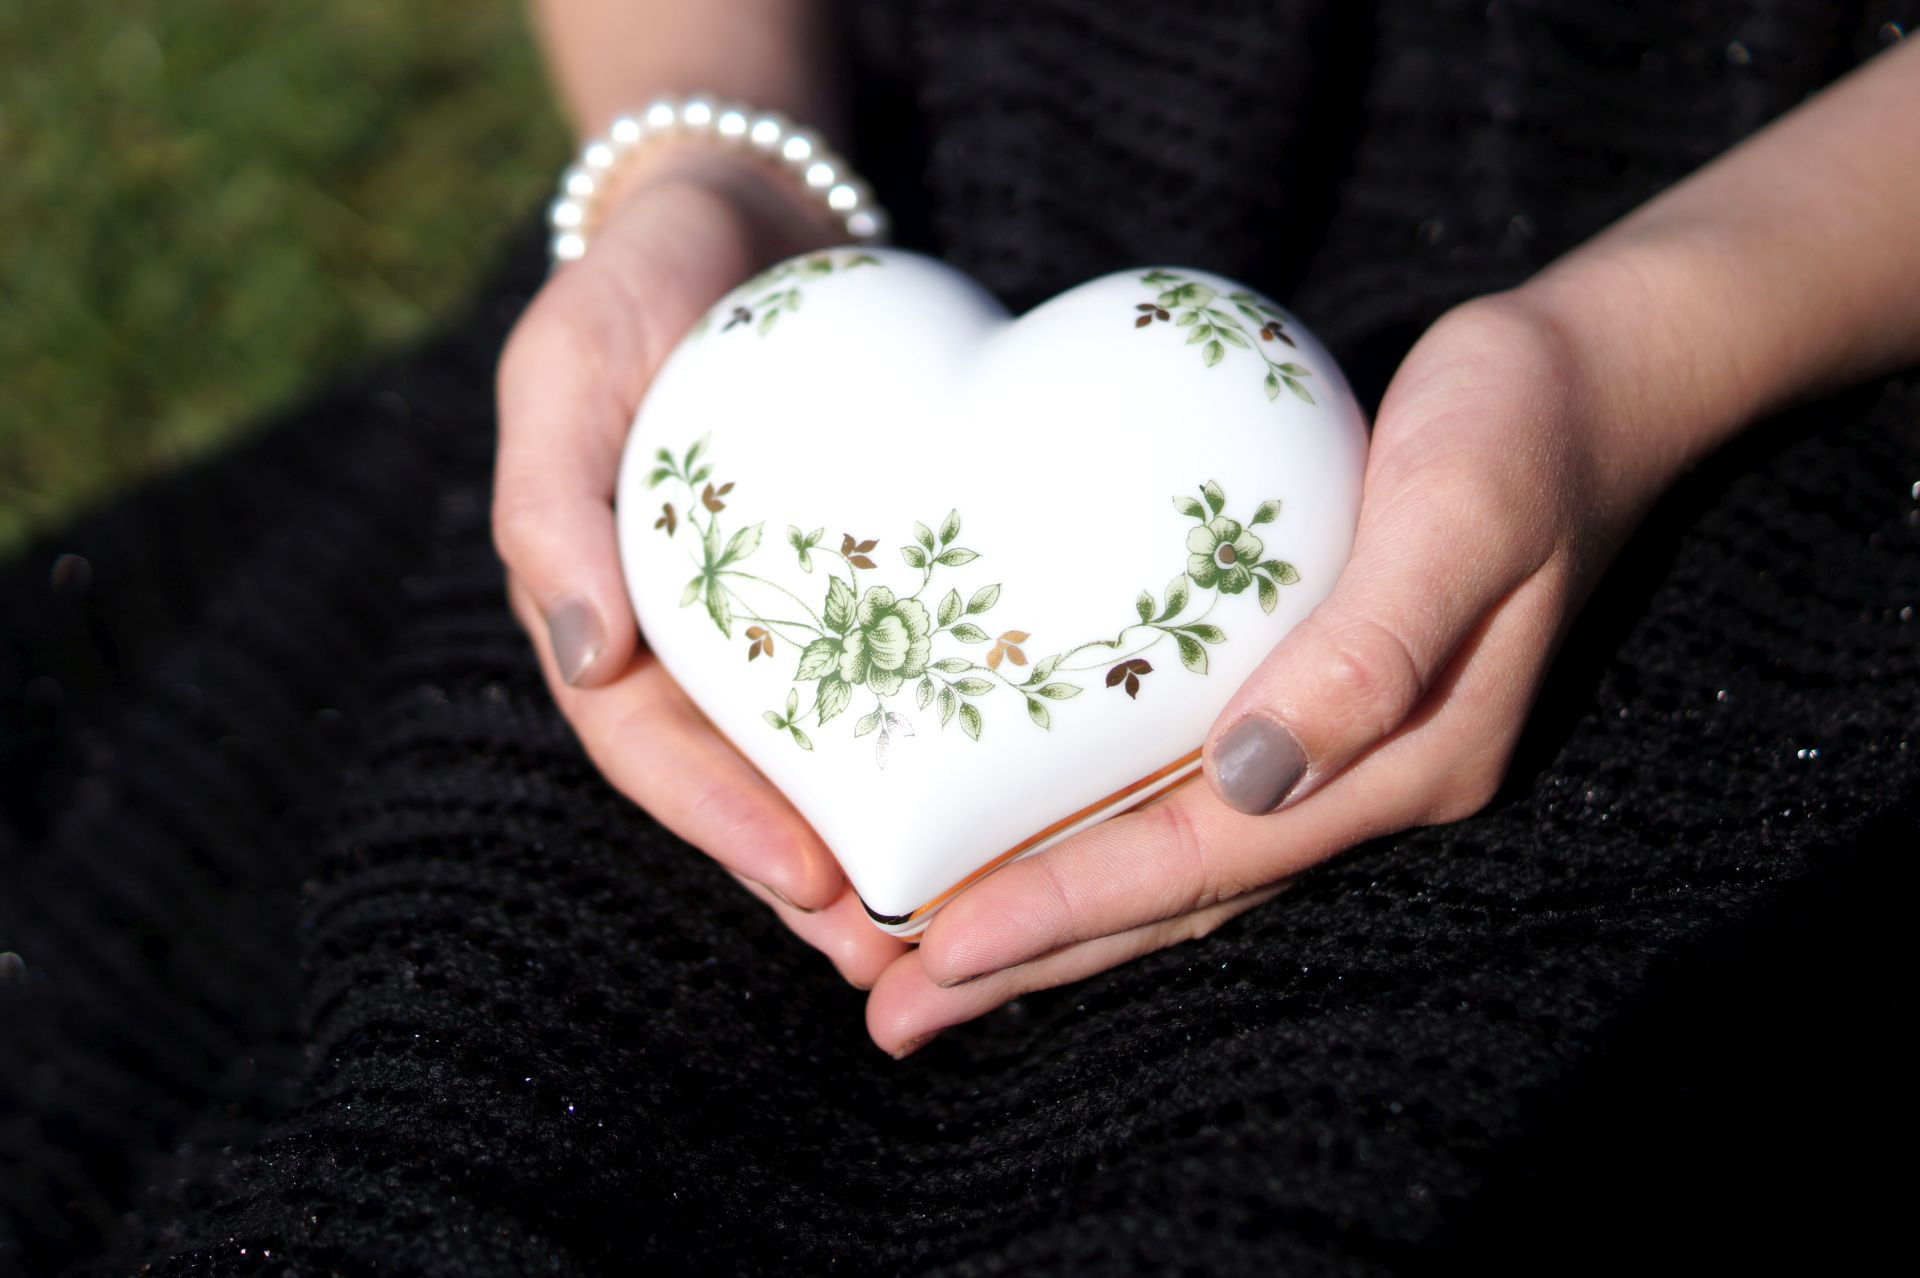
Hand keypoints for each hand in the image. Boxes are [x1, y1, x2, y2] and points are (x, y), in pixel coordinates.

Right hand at [493, 144, 912, 986]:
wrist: (744, 219)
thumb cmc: (632, 288)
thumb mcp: (562, 372)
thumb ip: (550, 504)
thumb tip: (581, 657)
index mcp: (607, 617)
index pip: (653, 752)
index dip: (725, 828)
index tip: (814, 883)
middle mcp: (689, 642)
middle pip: (747, 787)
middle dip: (818, 880)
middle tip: (902, 959)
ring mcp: (774, 619)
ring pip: (826, 759)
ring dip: (881, 845)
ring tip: (957, 927)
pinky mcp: (858, 584)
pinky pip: (892, 681)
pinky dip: (931, 747)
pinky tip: (1002, 799)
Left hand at [859, 289, 1667, 1055]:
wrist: (1588, 381)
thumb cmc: (1518, 425)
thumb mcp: (1464, 510)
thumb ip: (1373, 645)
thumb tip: (1255, 774)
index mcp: (1406, 764)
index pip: (1207, 860)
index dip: (1071, 910)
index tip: (942, 951)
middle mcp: (1365, 784)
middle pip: (1173, 898)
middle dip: (1032, 960)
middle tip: (889, 1012)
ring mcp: (1338, 754)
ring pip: (1169, 866)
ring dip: (1049, 923)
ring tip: (920, 973)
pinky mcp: (1307, 706)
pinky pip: (1179, 801)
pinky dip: (1090, 841)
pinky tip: (1016, 854)